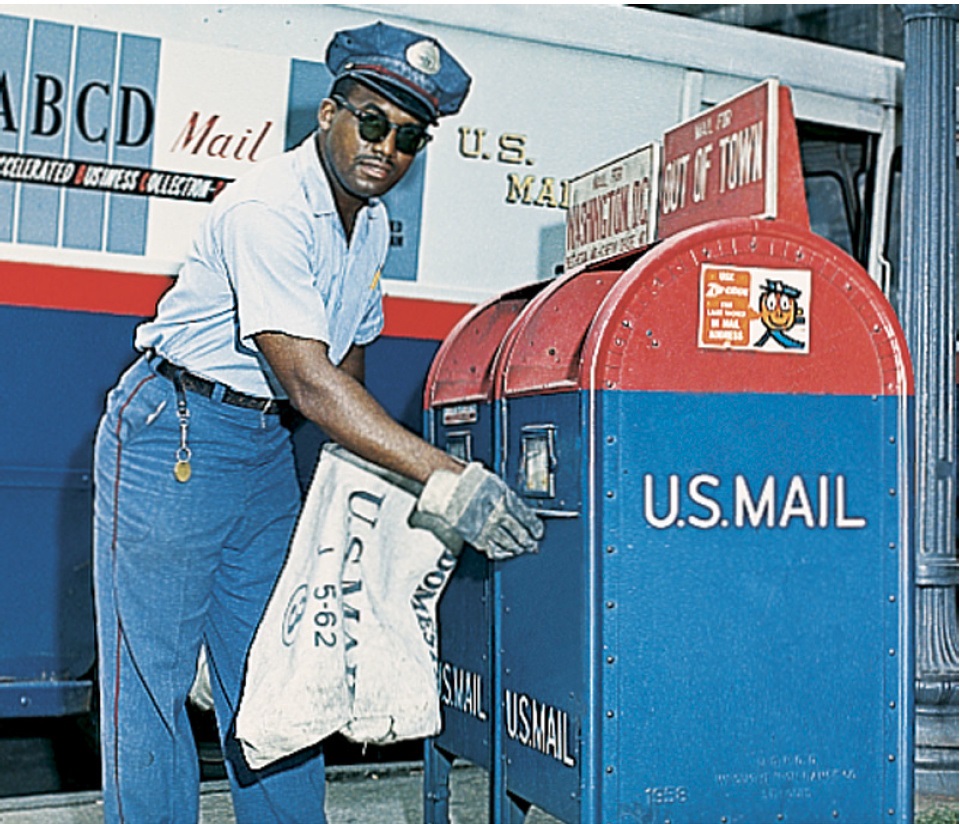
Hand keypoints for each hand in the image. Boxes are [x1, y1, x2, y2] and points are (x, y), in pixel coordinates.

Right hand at [416, 463, 543, 559]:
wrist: (447, 488)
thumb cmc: (468, 482)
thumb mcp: (494, 483)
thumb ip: (507, 497)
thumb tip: (519, 510)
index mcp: (505, 499)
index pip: (526, 518)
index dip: (534, 528)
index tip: (538, 532)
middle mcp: (498, 515)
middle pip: (519, 533)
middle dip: (527, 541)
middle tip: (531, 545)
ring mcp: (486, 527)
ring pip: (507, 543)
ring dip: (515, 548)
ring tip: (519, 549)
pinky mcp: (475, 536)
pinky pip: (492, 549)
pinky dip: (500, 552)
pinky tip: (504, 552)